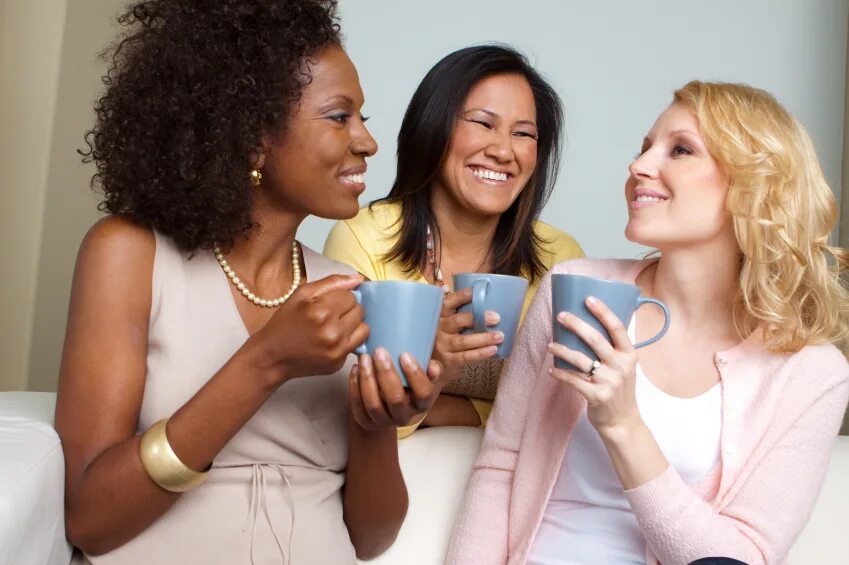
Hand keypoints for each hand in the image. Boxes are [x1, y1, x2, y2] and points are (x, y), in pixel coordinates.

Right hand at [252, 274, 367, 382]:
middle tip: (332, 314)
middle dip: (348, 310)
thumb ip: (331, 282)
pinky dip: (350, 339)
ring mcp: (337, 349)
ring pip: (364, 328)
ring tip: (337, 326)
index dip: (341, 297)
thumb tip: (358, 279)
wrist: (272, 356)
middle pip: (359, 311)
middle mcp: (331, 331)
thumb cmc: (285, 322)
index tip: (329, 303)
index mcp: (320, 310)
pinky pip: (358, 344)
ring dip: (354, 324)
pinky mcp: (339, 363)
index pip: (351, 296)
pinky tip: (334, 339)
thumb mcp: (301, 294)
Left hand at [348, 349, 445, 430]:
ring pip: (374, 405)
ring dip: (367, 379)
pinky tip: (355, 368)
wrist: (389, 403)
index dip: (415, 375)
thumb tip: (433, 368)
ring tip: (364, 358)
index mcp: (422, 404)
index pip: (424, 394)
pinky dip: (355, 386)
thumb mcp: (424, 375)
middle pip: (396, 400)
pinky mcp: (366, 422)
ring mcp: (384, 421)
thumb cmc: (408, 382)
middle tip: (379, 352)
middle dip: (386, 374)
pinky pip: (358, 406)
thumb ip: (431, 368)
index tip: (405, 355)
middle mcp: (404, 416)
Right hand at [432, 288, 501, 381]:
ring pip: (463, 341)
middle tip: (496, 317)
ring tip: (499, 336)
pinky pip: (465, 357)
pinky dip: (480, 354)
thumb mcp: (447, 321)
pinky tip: (492, 350)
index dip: (460, 297)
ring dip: (483, 338)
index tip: (474, 292)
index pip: (448, 303)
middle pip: (456, 322)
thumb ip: (456, 308)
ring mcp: (443, 346)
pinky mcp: (448, 360)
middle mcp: (439, 329)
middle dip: (476, 319)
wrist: (434, 364)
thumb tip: (458, 288)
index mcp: (440, 316)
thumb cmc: (447, 336)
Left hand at [547, 296, 642, 437]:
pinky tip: (551, 370)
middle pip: (595, 339)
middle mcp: (621, 366)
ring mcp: (610, 382)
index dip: (603, 311)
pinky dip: (560, 374)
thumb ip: (613, 350)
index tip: (588, 298)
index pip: (617, 328)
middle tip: (560, 316)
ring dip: (561, 350)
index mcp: (630, 355)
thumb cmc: (620, 390)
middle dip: (575, 324)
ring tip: (550, 345)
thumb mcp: (625, 367)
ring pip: (580, 359)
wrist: (623, 422)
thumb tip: (588, 326)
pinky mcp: (597, 396)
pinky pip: (573, 380)